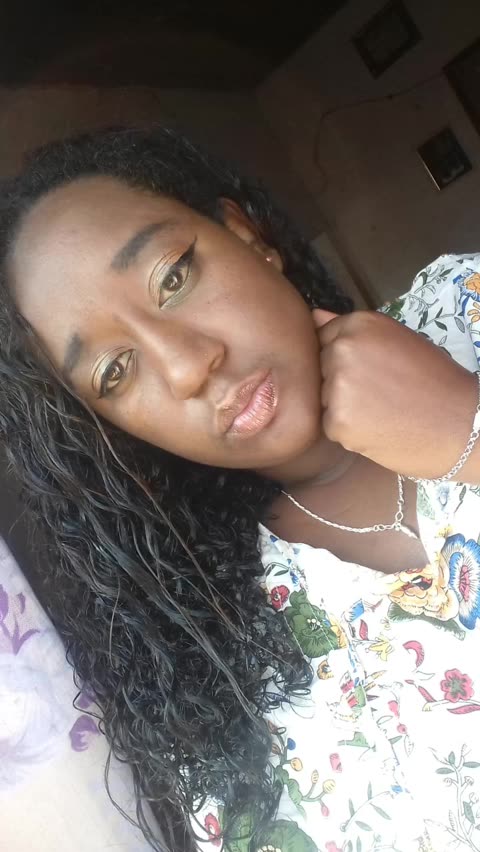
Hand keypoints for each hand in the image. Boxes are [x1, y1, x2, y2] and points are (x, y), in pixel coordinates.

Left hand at [313, 308, 476, 478]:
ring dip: (343, 409)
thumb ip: (353, 331)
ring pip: (323, 399)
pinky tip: (378, 430)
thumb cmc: (436, 382)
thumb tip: (313, 315)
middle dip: (341, 384)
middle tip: (380, 395)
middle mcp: (344, 349)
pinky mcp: (337, 421)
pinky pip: (331, 427)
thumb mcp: (398, 341)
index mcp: (360, 324)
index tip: (372, 372)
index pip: (325, 339)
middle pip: (321, 370)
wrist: (463, 426)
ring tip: (382, 412)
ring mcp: (338, 386)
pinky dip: (349, 433)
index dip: (346, 360)